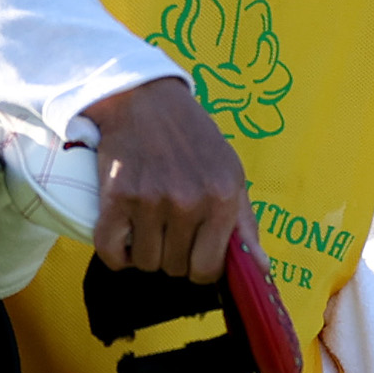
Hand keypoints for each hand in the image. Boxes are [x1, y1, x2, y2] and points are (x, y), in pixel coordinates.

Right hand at [83, 78, 251, 283]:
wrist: (145, 101)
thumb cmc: (193, 140)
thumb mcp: (231, 174)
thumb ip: (245, 225)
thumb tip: (262, 271)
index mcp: (222, 197)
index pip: (209, 269)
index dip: (200, 268)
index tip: (193, 254)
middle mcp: (188, 201)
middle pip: (176, 268)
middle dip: (172, 257)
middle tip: (169, 231)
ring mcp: (150, 200)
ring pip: (145, 263)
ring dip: (144, 253)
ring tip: (148, 227)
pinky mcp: (116, 196)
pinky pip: (112, 251)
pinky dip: (115, 253)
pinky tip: (123, 236)